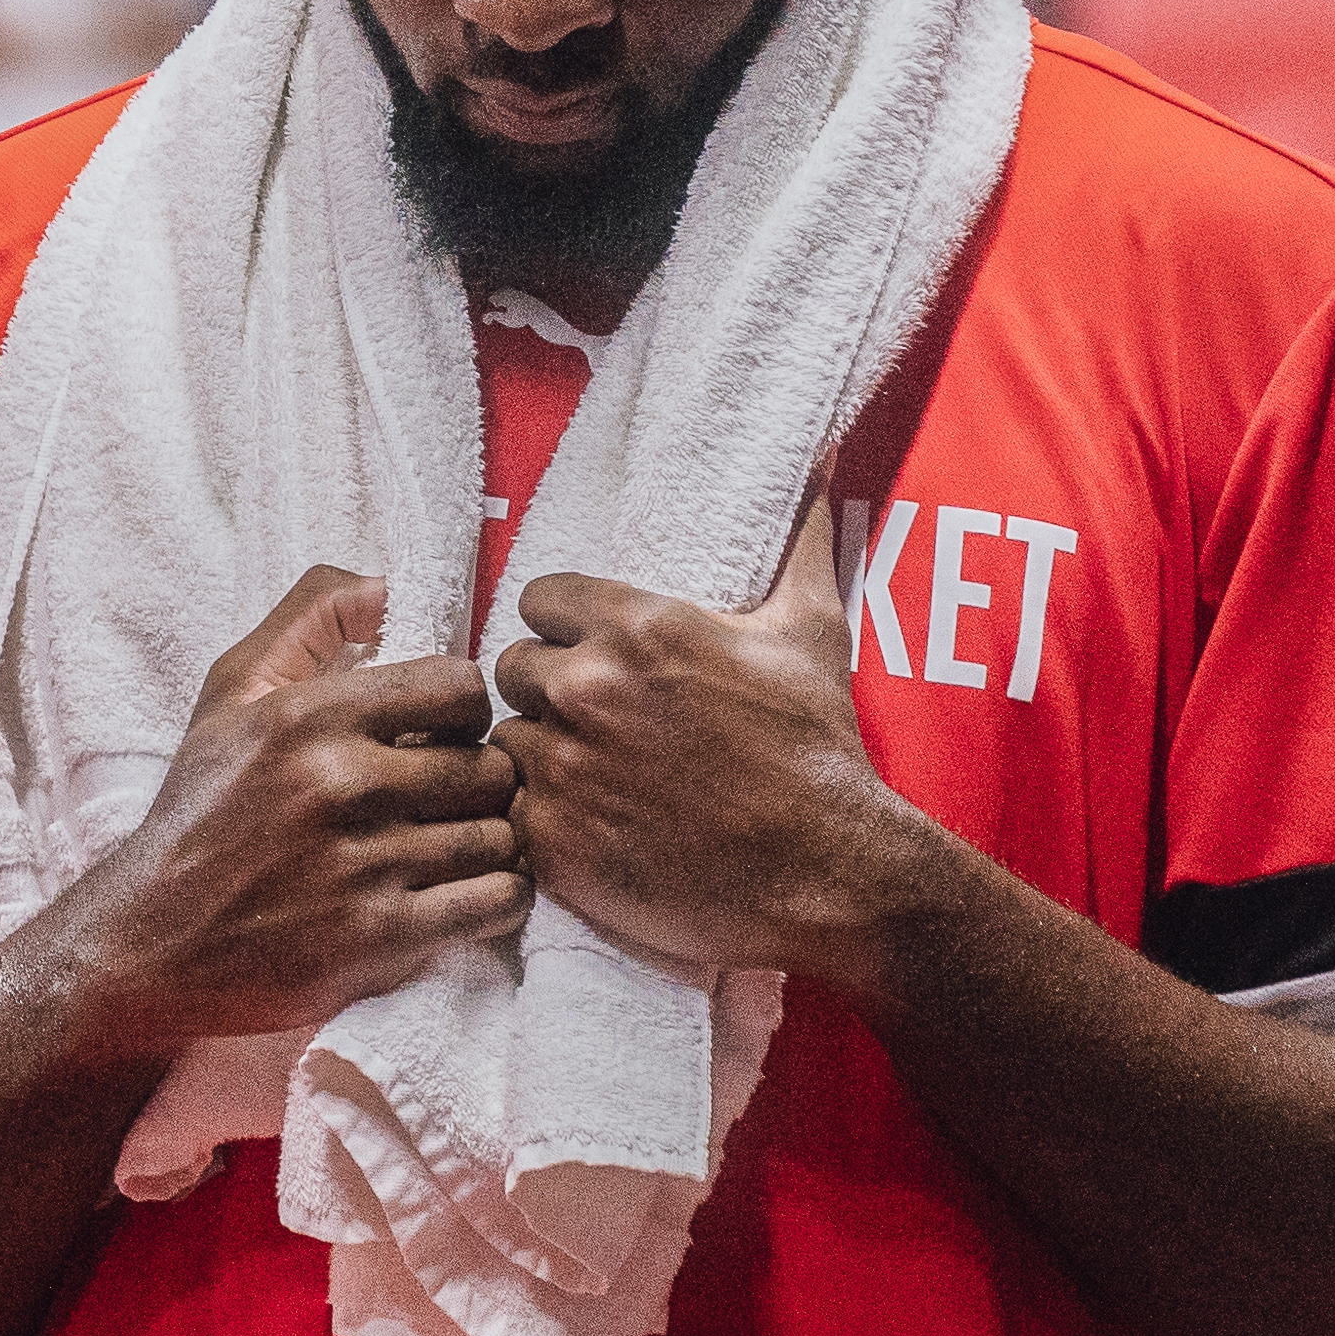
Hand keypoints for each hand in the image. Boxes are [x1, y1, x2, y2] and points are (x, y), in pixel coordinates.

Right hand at [45, 567, 528, 1060]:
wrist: (152, 941)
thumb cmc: (201, 810)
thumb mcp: (230, 695)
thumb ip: (308, 619)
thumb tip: (388, 583)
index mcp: (309, 717)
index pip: (460, 688)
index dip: (462, 711)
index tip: (439, 734)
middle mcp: (340, 786)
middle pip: (490, 767)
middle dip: (477, 781)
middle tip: (446, 798)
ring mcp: (363, 867)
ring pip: (499, 836)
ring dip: (488, 842)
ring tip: (451, 846)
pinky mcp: (380, 940)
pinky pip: (496, 901)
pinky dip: (496, 897)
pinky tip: (462, 892)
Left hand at [491, 487, 926, 985]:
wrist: (826, 872)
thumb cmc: (816, 750)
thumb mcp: (810, 630)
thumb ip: (794, 541)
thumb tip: (815, 463)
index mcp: (634, 628)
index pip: (538, 599)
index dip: (562, 625)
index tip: (590, 652)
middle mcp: (586, 690)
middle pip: (514, 668)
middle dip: (550, 690)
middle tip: (598, 721)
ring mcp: (563, 768)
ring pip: (508, 742)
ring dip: (543, 754)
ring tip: (597, 777)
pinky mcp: (552, 841)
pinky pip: (513, 811)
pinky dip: (543, 819)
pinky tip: (592, 825)